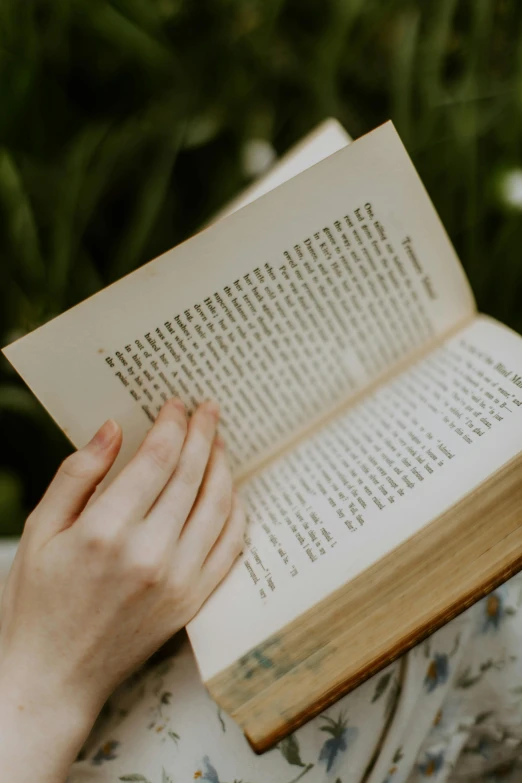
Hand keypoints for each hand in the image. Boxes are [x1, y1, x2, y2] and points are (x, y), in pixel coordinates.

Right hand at [0, 398, 245, 782]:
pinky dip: (235, 512)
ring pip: (218, 506)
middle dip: (203, 433)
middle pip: (192, 475)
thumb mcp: (40, 530)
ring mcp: (178, 581)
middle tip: (208, 409)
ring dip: (223, 466)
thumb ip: (78, 475)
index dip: (171, 424)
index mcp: (105, 532)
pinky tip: (229, 492)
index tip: (176, 403)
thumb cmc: (36, 602)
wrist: (51, 679)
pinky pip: (230, 546)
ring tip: (218, 442)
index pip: (156, 460)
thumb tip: (112, 429)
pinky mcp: (193, 602)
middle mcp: (149, 554)